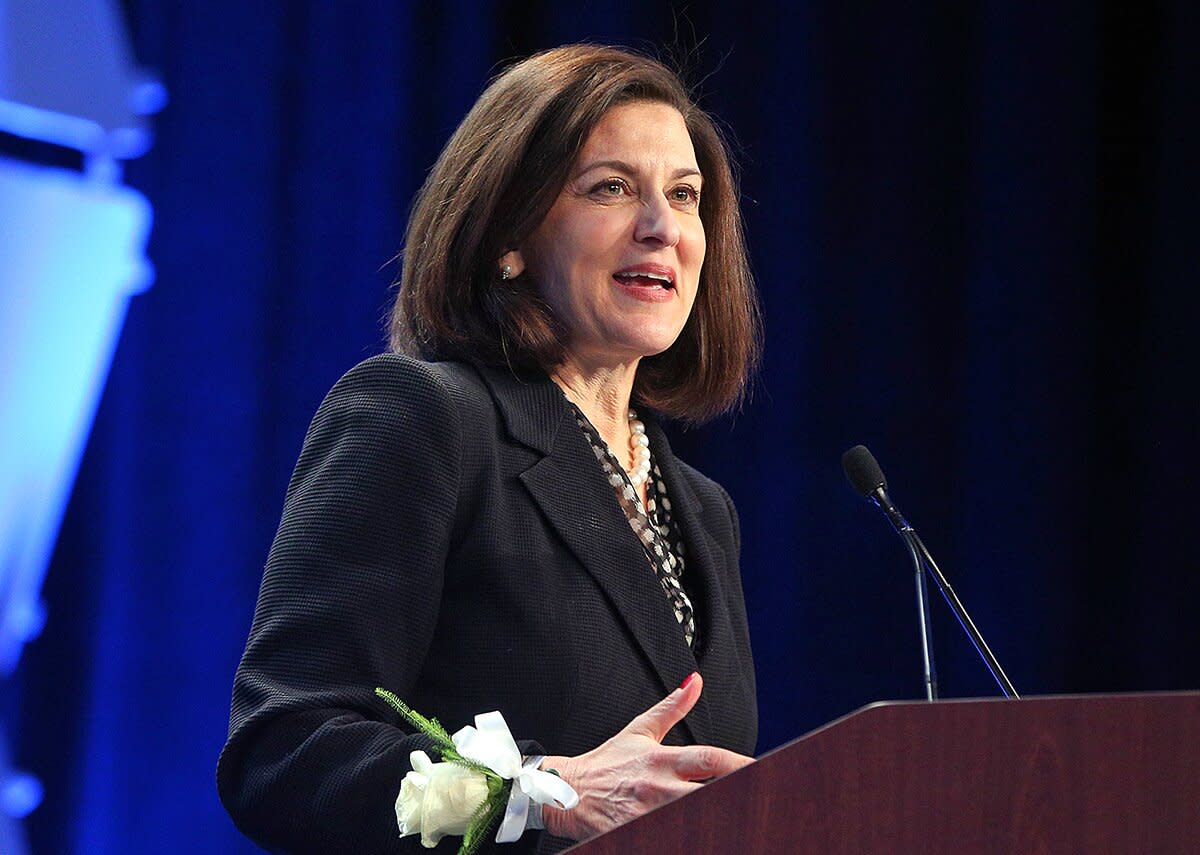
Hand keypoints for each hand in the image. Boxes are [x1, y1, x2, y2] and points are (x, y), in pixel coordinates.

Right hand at [539, 672, 754, 840]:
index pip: (708, 758)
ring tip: (739, 822)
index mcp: (662, 759)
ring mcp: (646, 812)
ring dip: (710, 818)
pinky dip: (681, 835)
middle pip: (705, 793)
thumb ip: (672, 707)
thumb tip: (695, 682)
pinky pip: (661, 834)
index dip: (737, 763)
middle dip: (732, 793)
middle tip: (762, 796)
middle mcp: (657, 786)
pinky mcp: (632, 831)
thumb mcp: (639, 730)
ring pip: (688, 817)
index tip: (760, 767)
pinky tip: (697, 835)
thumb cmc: (605, 763)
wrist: (564, 790)